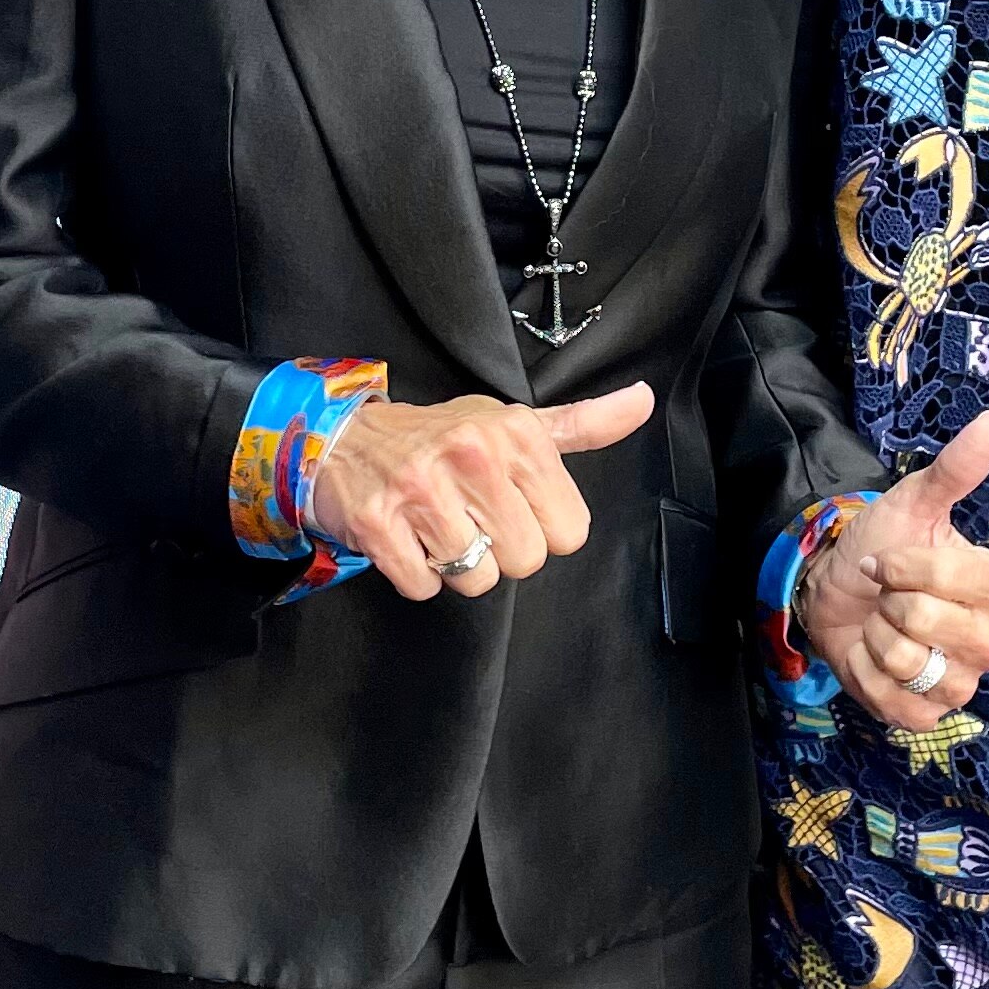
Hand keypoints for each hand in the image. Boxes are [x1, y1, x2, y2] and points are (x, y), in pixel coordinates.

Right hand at [307, 384, 654, 602]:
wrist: (346, 439)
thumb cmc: (442, 438)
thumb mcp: (514, 424)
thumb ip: (582, 424)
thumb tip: (643, 401)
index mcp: (515, 434)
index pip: (570, 531)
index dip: (542, 528)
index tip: (510, 504)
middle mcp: (471, 455)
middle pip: (525, 560)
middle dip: (499, 550)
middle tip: (470, 517)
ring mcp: (420, 490)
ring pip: (476, 579)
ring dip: (456, 564)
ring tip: (437, 525)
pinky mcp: (378, 524)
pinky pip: (425, 587)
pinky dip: (417, 574)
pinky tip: (408, 538)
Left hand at [801, 411, 988, 726]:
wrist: (837, 594)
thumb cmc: (881, 547)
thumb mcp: (912, 504)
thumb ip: (954, 470)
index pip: (961, 581)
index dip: (910, 568)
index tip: (886, 560)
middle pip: (931, 624)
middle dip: (889, 604)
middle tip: (886, 598)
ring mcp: (962, 683)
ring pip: (912, 666)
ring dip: (876, 641)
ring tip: (880, 628)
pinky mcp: (929, 717)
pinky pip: (898, 706)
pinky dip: (869, 680)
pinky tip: (871, 661)